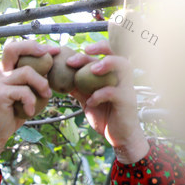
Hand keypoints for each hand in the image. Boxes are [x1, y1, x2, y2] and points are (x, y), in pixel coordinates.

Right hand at [0, 40, 58, 165]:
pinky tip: (30, 111)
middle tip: (50, 58)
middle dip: (33, 48)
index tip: (54, 50)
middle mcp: (1, 73)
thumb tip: (54, 67)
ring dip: (42, 84)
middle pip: (12, 48)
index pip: (16, 47)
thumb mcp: (28, 93)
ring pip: (27, 72)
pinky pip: (23, 92)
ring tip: (46, 96)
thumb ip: (36, 80)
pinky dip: (32, 102)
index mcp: (8, 70)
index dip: (35, 45)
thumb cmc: (15, 112)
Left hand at [66, 41, 148, 163]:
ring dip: (107, 63)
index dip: (91, 48)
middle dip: (97, 50)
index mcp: (110, 74)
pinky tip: (90, 102)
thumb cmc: (104, 115)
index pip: (105, 52)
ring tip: (93, 70)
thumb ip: (77, 88)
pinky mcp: (127, 100)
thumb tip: (58, 79)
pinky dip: (99, 95)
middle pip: (113, 53)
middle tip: (76, 58)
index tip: (72, 53)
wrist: (118, 136)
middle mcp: (120, 77)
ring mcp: (126, 87)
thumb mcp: (87, 99)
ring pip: (123, 65)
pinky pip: (114, 91)